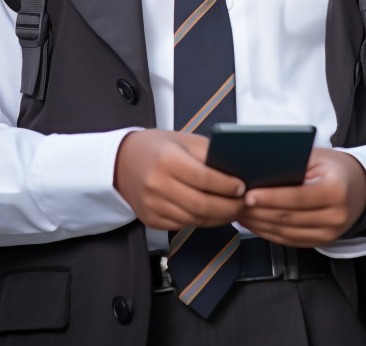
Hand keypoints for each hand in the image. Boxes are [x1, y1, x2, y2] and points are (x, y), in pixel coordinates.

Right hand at [114, 129, 244, 230]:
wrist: (122, 162)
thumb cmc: (158, 147)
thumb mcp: (183, 140)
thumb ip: (209, 155)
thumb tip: (238, 171)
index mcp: (167, 160)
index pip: (204, 178)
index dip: (227, 186)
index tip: (243, 187)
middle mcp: (157, 185)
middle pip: (202, 205)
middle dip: (229, 208)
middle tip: (243, 204)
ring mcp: (152, 206)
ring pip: (195, 219)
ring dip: (219, 218)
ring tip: (233, 210)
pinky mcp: (151, 220)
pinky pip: (183, 225)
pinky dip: (202, 221)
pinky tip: (213, 214)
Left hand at [237, 148, 365, 247]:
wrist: (359, 187)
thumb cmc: (333, 167)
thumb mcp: (316, 157)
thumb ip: (290, 163)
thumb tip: (255, 170)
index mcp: (335, 190)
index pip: (297, 197)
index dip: (270, 198)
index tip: (247, 195)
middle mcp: (335, 215)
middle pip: (288, 218)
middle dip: (258, 212)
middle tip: (235, 203)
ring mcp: (330, 233)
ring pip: (286, 232)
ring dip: (259, 224)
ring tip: (239, 213)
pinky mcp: (321, 242)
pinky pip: (289, 241)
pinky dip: (268, 233)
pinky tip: (253, 223)